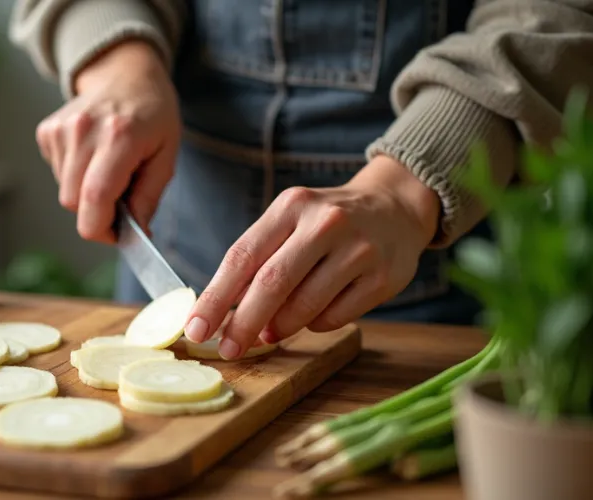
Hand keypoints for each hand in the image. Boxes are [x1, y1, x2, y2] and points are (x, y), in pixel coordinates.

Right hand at [36, 41, 180, 241]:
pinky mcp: (47, 131)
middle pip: (74, 203)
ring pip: (64, 192)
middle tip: (121, 200)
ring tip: (109, 169)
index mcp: (119, 137)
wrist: (126, 75)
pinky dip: (75, 176)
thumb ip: (149, 197)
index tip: (118, 233)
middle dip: (97, 213)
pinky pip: (56, 174)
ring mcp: (61, 129)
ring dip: (86, 194)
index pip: (94, 198)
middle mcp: (84, 130)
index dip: (102, 228)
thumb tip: (136, 234)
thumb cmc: (153, 115)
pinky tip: (92, 157)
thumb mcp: (167, 155)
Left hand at [182, 156, 441, 358]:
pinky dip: (316, 324)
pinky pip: (335, 318)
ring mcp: (358, 250)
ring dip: (280, 327)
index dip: (215, 297)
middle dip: (243, 323)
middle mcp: (325, 222)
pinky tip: (315, 313)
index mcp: (292, 206)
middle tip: (227, 349)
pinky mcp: (383, 277)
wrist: (396, 207)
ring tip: (271, 331)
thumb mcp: (290, 222)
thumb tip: (224, 314)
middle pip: (272, 283)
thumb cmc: (327, 222)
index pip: (243, 256)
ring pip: (305, 307)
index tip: (196, 329)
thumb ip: (259, 261)